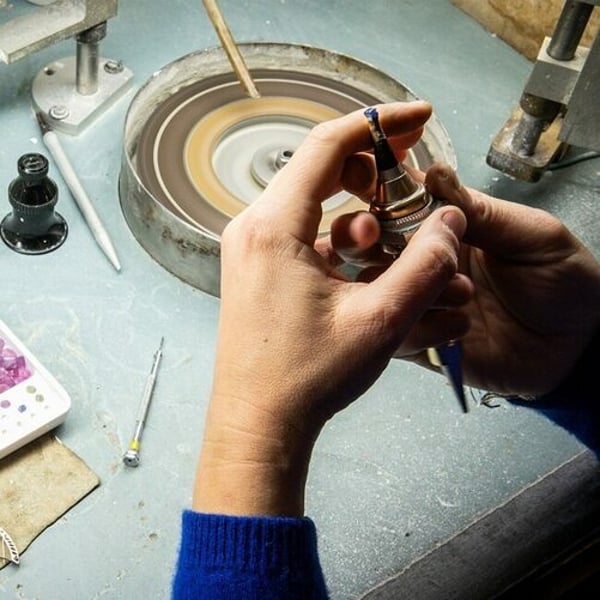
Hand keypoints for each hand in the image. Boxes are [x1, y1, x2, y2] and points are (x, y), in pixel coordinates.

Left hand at [192, 102, 466, 516]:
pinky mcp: (258, 268)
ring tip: (392, 236)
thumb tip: (451, 222)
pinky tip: (365, 259)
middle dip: (371, 163)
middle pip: (317, 166)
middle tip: (414, 170)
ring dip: (357, 205)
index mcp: (273, 227)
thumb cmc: (308, 377)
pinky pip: (302, 230)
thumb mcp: (380, 320)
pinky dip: (337, 232)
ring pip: (311, 200)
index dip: (377, 123)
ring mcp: (252, 248)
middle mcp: (253, 227)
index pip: (326, 145)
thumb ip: (425, 265)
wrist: (258, 423)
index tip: (419, 118)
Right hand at [325, 163, 599, 395]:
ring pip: (379, 296)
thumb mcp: (533, 235)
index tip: (379, 210)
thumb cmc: (562, 281)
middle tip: (415, 258)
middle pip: (372, 253)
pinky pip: (397, 337)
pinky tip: (460, 328)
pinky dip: (420, 331)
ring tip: (463, 296)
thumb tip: (434, 173)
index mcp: (446, 231)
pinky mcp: (422, 345)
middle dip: (382, 253)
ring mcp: (419, 306)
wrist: (576, 348)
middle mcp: (422, 266)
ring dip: (414, 294)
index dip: (381, 206)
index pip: (397, 210)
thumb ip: (483, 212)